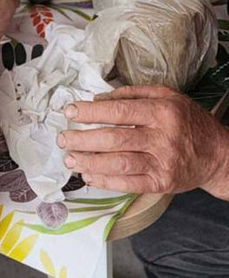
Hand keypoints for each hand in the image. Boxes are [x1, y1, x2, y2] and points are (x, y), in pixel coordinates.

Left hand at [57, 86, 228, 199]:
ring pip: (119, 164)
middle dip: (83, 139)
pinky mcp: (161, 184)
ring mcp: (162, 163)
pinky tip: (89, 175)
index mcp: (161, 112)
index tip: (70, 112)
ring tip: (69, 158)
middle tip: (63, 138)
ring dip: (89, 162)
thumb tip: (99, 99)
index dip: (91, 112)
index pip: (118, 112)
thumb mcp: (166, 95)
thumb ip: (132, 94)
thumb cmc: (187, 120)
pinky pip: (128, 184)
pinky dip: (105, 181)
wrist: (217, 153)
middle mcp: (161, 138)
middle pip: (114, 139)